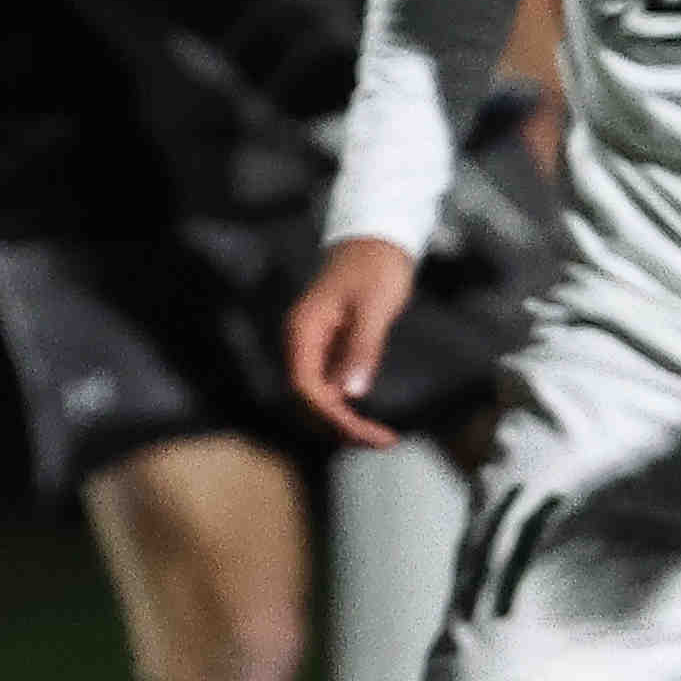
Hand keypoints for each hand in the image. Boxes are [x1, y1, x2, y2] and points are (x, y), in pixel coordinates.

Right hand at [281, 237, 421, 449]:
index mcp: (303, 331)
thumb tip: (350, 394)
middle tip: (380, 441)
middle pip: (308, 400)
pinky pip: (327, 387)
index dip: (332, 417)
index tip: (365, 433)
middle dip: (339, 426)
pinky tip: (367, 418)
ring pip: (316, 398)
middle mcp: (300, 342)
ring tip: (378, 437)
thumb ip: (362, 348)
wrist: (376, 239)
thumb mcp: (374, 307)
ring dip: (342, 422)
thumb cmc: (375, 267)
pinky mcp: (326, 348)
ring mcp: (311, 346)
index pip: (305, 389)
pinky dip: (346, 407)